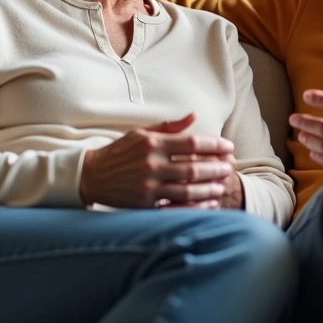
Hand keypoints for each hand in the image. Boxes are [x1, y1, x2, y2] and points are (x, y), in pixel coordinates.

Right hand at [79, 113, 236, 208]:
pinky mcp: (145, 204)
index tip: (229, 147)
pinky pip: (176, 206)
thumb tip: (195, 115)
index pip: (192, 143)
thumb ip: (170, 126)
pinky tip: (208, 203)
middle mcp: (152, 164)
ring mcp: (148, 186)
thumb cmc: (120, 152)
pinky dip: (195, 206)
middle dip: (216, 168)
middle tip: (230, 167)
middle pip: (194, 167)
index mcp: (153, 143)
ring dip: (209, 188)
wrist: (92, 176)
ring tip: (222, 186)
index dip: (215, 145)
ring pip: (188, 189)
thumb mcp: (142, 133)